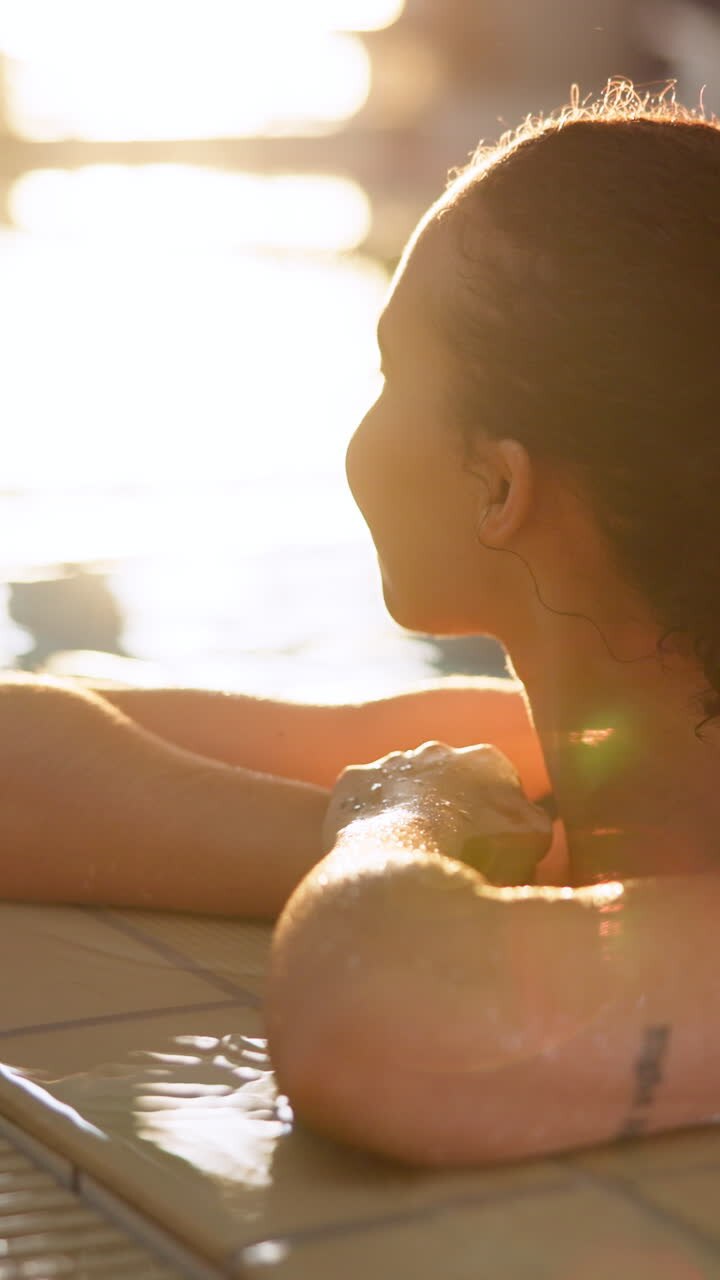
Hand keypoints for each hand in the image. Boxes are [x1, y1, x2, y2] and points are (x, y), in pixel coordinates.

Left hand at [323, 741, 551, 885]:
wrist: (405, 858)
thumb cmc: (476, 854)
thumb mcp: (532, 841)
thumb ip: (536, 823)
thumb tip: (532, 820)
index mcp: (487, 760)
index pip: (499, 785)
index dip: (495, 820)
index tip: (488, 849)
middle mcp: (438, 749)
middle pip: (449, 779)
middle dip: (450, 806)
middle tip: (447, 848)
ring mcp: (392, 761)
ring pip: (404, 785)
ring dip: (407, 809)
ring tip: (407, 851)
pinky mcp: (354, 780)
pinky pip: (361, 798)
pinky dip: (366, 816)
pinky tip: (373, 846)